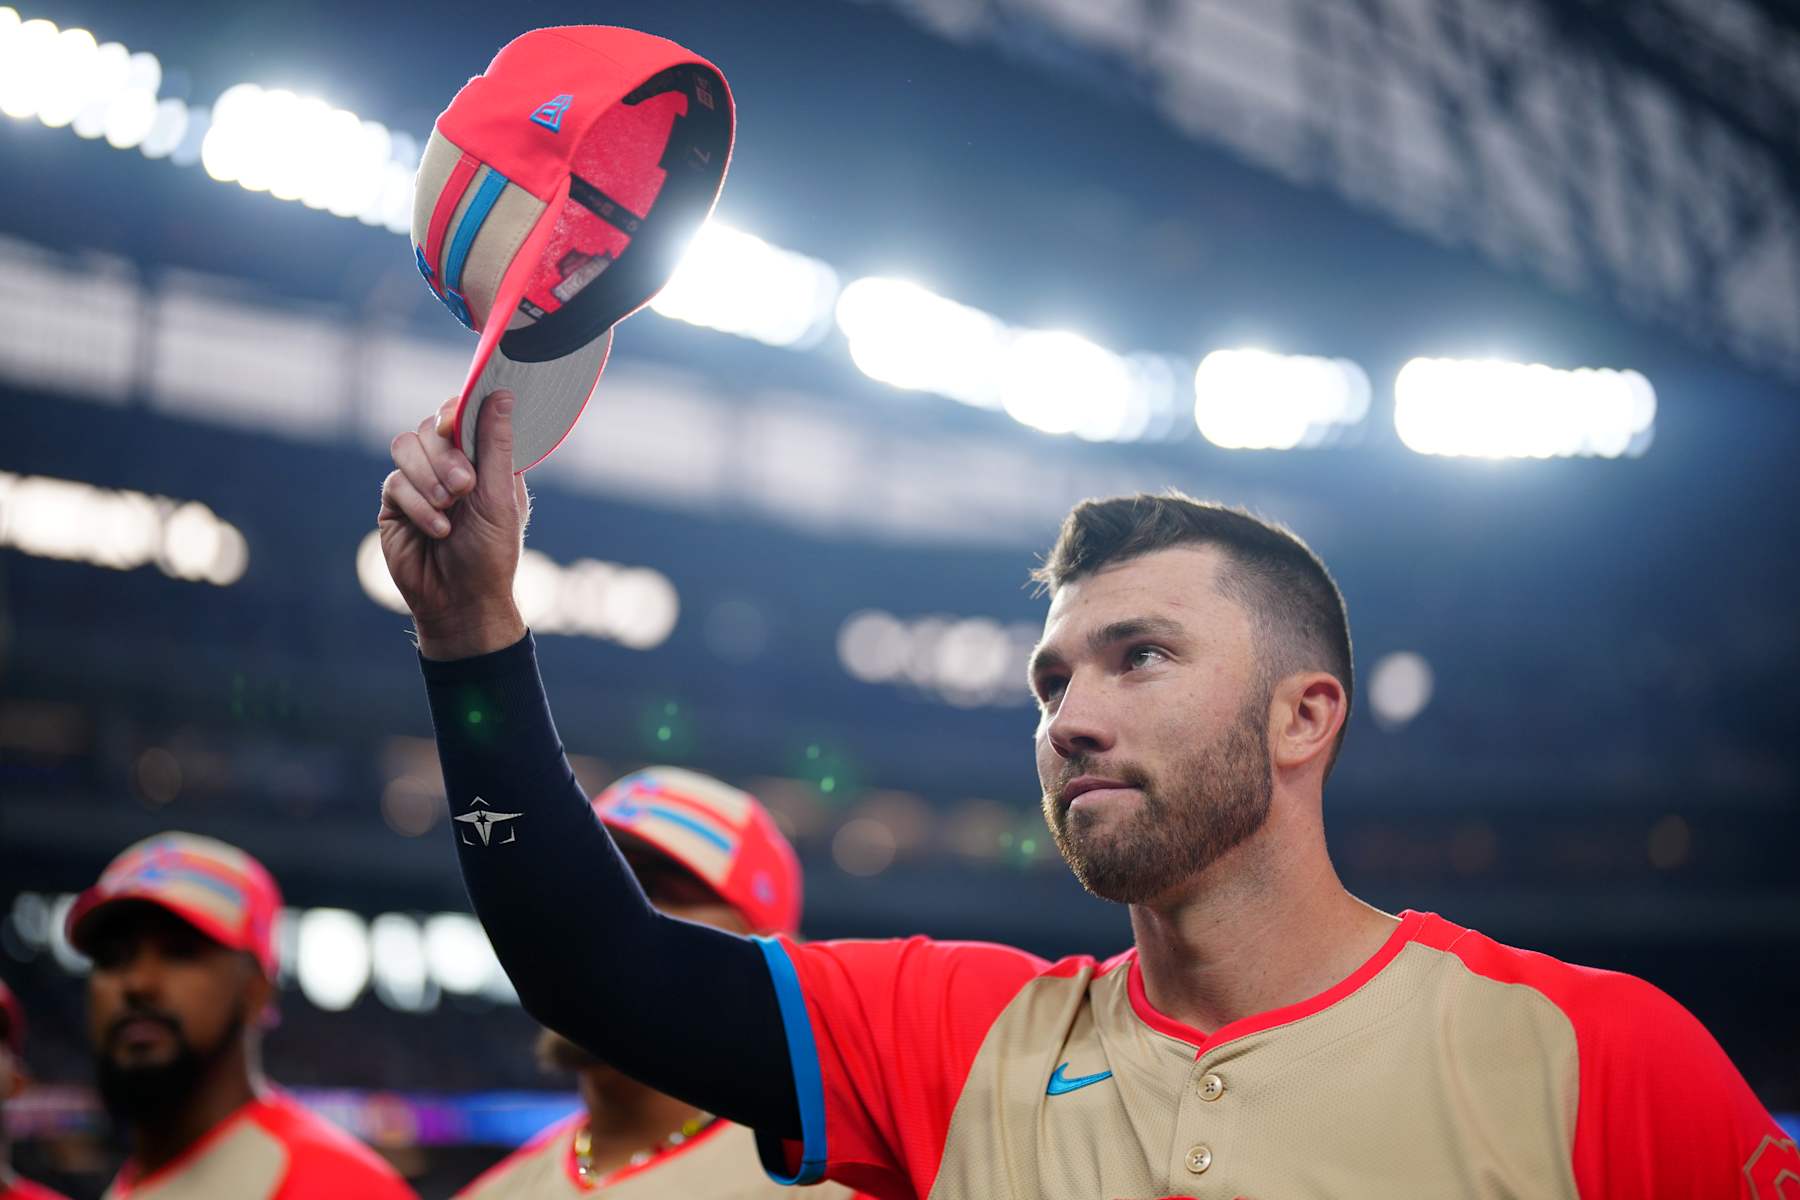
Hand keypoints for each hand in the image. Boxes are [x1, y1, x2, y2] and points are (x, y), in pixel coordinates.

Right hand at [379, 390, 529, 659]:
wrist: (461, 601)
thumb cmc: (490, 553)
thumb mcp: (501, 497)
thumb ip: (496, 446)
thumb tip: (501, 394)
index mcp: (482, 459)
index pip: (459, 414)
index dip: (453, 412)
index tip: (453, 424)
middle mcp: (449, 464)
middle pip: (428, 428)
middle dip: (445, 457)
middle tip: (464, 487)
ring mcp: (419, 481)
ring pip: (404, 447)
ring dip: (428, 478)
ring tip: (449, 510)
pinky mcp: (395, 503)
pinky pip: (394, 482)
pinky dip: (418, 506)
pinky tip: (436, 530)